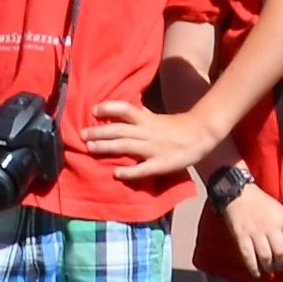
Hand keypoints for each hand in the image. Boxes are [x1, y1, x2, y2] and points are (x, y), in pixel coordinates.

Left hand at [82, 98, 222, 182]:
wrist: (201, 135)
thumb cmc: (177, 126)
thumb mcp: (157, 117)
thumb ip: (141, 116)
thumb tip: (124, 112)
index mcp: (147, 119)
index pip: (125, 109)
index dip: (109, 108)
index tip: (93, 110)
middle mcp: (147, 132)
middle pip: (119, 129)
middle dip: (99, 132)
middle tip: (81, 135)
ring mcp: (153, 148)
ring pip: (125, 146)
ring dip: (106, 147)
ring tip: (89, 148)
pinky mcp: (160, 164)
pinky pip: (142, 168)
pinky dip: (129, 171)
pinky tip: (116, 173)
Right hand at [222, 184, 282, 277]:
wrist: (238, 194)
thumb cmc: (261, 203)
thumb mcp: (280, 210)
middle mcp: (271, 226)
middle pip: (281, 252)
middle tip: (281, 267)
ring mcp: (255, 232)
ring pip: (266, 257)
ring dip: (269, 267)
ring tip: (270, 269)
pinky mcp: (241, 236)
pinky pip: (249, 257)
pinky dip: (253, 268)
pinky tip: (257, 272)